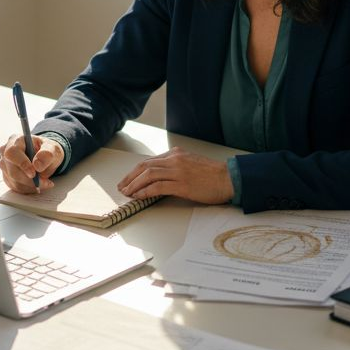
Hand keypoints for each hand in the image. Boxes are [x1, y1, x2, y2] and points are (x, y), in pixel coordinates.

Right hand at [0, 134, 64, 193]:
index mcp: (16, 140)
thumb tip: (37, 165)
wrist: (44, 157)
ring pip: (14, 181)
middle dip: (29, 180)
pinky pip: (15, 187)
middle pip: (12, 170)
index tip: (33, 173)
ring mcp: (4, 165)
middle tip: (45, 182)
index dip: (22, 164)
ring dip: (31, 185)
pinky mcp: (6, 176)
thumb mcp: (53, 149)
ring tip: (44, 182)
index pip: (12, 152)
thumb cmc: (46, 150)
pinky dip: (28, 188)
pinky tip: (36, 183)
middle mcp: (6, 151)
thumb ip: (47, 154)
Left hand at [117, 147, 233, 204]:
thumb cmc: (212, 175)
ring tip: (127, 193)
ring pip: (148, 175)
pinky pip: (158, 186)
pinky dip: (145, 191)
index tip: (128, 180)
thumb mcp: (190, 163)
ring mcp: (178, 171)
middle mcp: (175, 159)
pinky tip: (139, 196)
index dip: (135, 172)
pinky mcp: (182, 184)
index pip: (149, 161)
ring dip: (134, 184)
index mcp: (176, 154)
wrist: (228, 179)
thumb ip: (175, 166)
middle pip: (145, 166)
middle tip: (121, 187)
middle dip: (130, 177)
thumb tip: (158, 178)